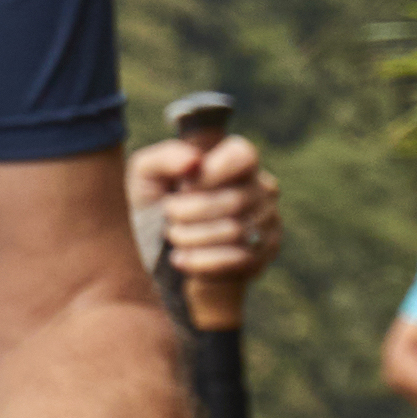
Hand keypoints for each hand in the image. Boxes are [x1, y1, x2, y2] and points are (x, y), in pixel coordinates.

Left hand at [130, 128, 282, 287]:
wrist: (160, 248)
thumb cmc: (158, 200)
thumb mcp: (148, 173)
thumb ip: (167, 158)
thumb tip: (195, 161)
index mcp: (237, 160)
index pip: (242, 156)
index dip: (210, 174)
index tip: (182, 186)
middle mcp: (262, 189)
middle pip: (234, 200)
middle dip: (189, 212)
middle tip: (168, 215)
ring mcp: (268, 223)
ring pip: (235, 232)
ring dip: (191, 237)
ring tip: (173, 235)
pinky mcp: (263, 255)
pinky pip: (238, 260)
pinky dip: (200, 260)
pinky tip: (180, 258)